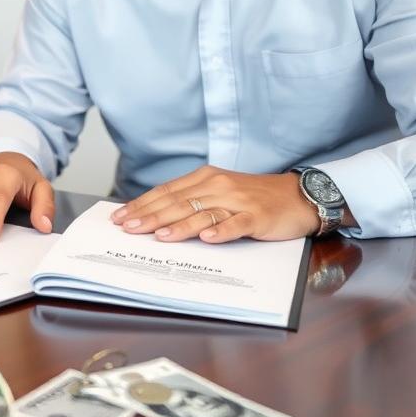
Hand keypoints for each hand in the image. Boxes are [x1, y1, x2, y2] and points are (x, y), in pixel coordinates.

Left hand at [111, 166, 318, 242]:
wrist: (296, 196)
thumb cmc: (252, 198)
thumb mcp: (217, 193)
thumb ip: (190, 201)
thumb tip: (155, 216)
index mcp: (204, 178)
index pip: (165, 192)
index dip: (141, 204)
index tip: (119, 217)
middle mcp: (217, 186)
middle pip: (177, 202)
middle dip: (150, 216)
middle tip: (127, 228)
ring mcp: (237, 201)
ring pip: (202, 213)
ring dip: (179, 226)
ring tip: (158, 236)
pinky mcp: (256, 216)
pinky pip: (236, 224)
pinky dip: (221, 231)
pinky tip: (207, 238)